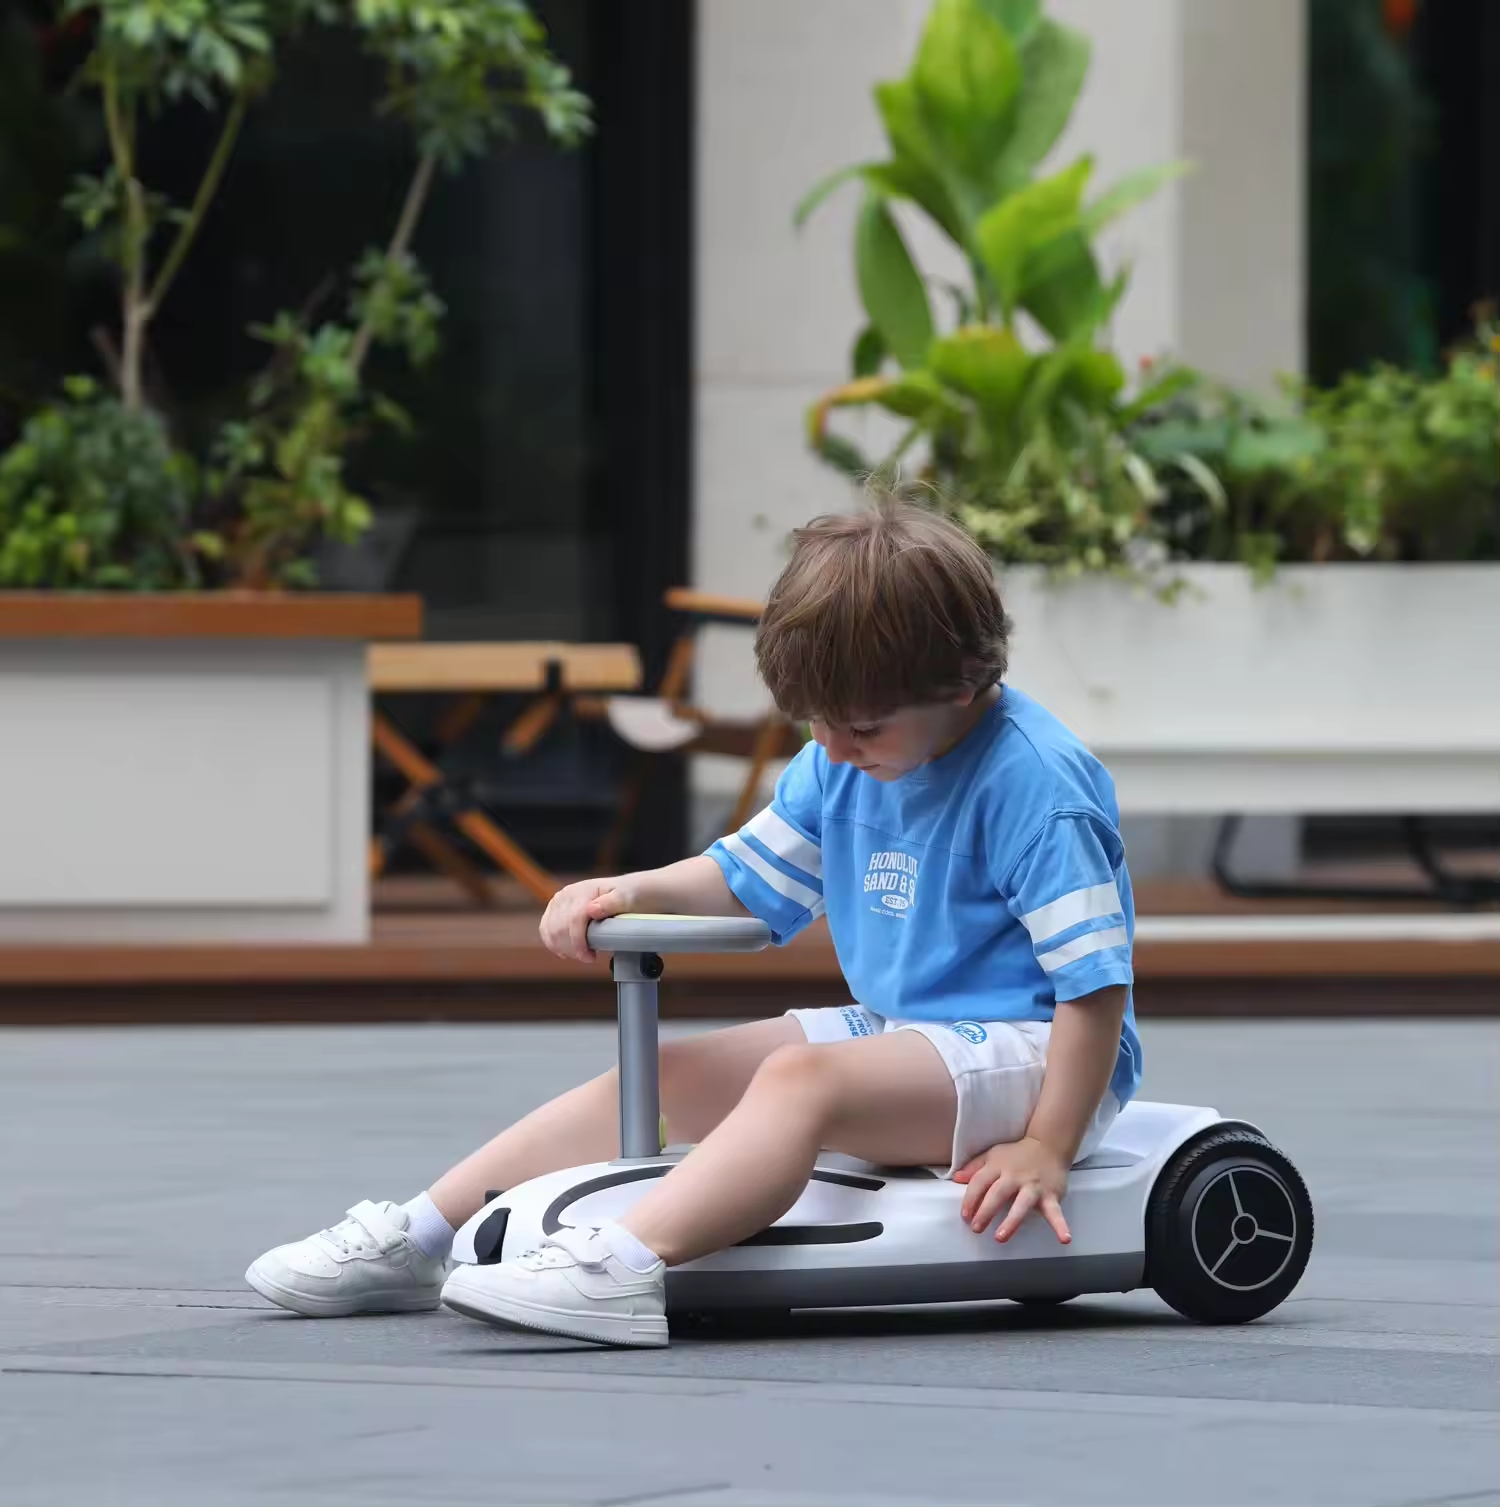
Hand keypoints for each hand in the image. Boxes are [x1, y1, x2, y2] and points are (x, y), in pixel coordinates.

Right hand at [538, 876, 637, 962]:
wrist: (626, 891)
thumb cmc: (629, 896)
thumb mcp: (628, 898)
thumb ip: (611, 903)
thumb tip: (591, 910)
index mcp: (583, 891)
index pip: (573, 920)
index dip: (578, 943)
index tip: (590, 957)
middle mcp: (567, 894)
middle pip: (559, 928)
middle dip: (572, 949)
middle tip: (589, 957)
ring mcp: (559, 901)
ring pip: (550, 931)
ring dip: (564, 948)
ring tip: (581, 954)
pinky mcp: (554, 909)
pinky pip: (545, 929)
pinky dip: (553, 943)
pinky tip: (565, 952)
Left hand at [952, 1136, 1071, 1244]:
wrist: (1049, 1145)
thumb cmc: (1017, 1154)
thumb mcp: (993, 1155)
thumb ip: (974, 1167)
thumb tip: (955, 1178)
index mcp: (998, 1166)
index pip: (980, 1182)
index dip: (970, 1198)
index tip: (964, 1215)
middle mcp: (1015, 1176)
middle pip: (998, 1193)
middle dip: (986, 1211)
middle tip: (976, 1228)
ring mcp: (1034, 1186)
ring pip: (1022, 1204)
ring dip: (1012, 1221)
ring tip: (1000, 1237)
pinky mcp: (1051, 1195)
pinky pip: (1056, 1212)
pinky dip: (1061, 1225)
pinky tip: (1064, 1239)